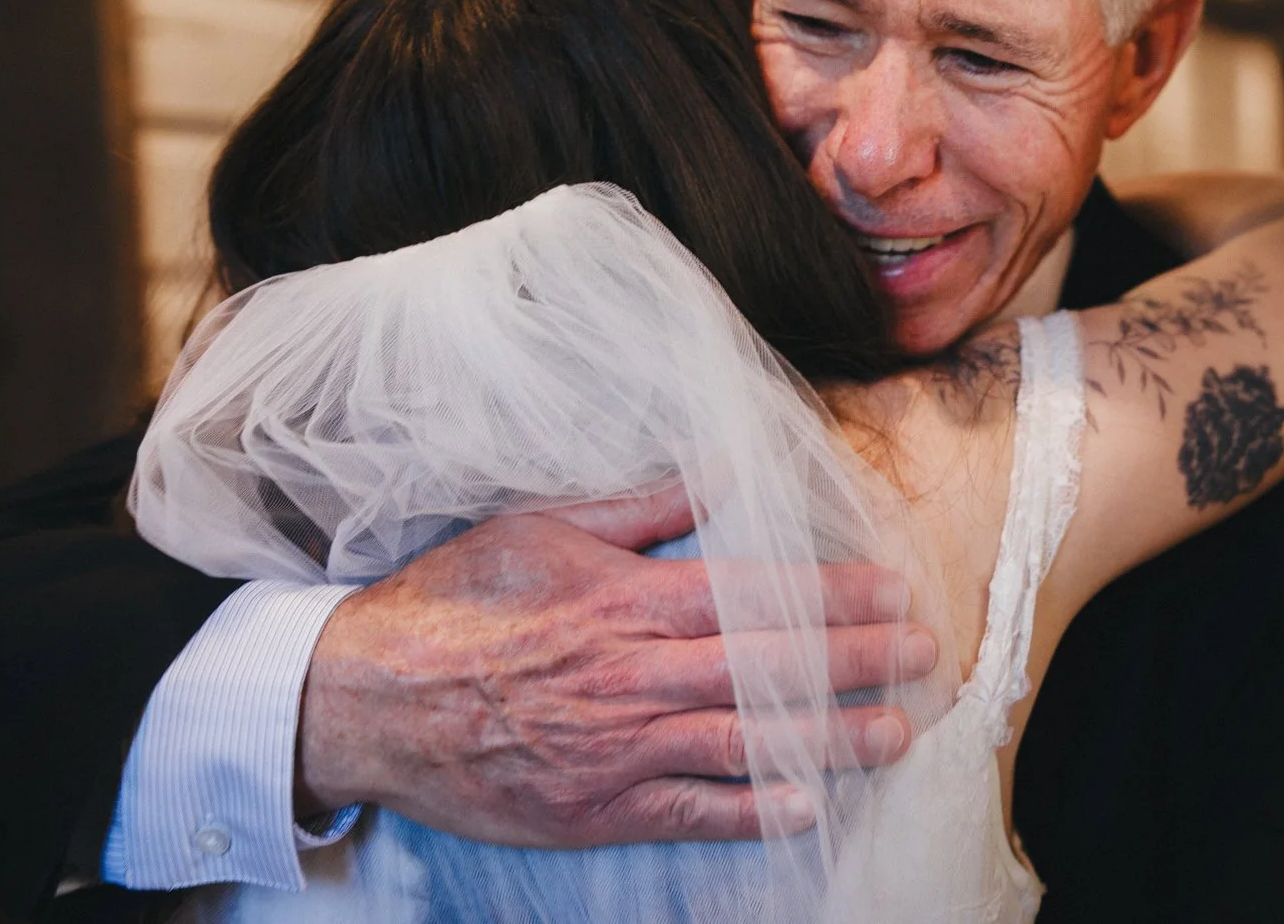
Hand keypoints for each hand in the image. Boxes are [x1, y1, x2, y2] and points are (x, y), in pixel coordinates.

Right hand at [294, 484, 936, 843]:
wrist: (362, 697)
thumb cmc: (450, 602)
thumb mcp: (538, 527)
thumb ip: (639, 508)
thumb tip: (719, 471)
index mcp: (622, 600)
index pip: (753, 595)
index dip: (831, 594)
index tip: (890, 590)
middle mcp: (629, 676)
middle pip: (765, 668)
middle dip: (854, 662)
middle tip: (921, 658)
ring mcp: (612, 749)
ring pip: (742, 742)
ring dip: (826, 739)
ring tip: (893, 734)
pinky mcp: (590, 807)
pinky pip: (685, 811)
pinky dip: (747, 809)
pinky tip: (804, 806)